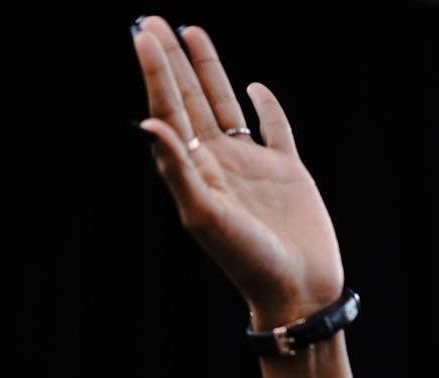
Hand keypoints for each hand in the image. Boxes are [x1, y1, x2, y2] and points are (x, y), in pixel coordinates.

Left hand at [131, 15, 343, 328]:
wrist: (296, 289)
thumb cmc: (247, 260)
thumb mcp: (205, 216)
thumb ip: (177, 169)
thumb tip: (149, 123)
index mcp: (195, 171)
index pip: (168, 111)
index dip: (155, 72)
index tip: (142, 34)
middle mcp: (218, 163)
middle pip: (188, 100)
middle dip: (169, 62)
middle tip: (150, 20)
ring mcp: (252, 166)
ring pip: (224, 105)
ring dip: (206, 71)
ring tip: (190, 32)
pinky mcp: (287, 172)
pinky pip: (274, 129)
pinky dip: (264, 106)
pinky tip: (254, 87)